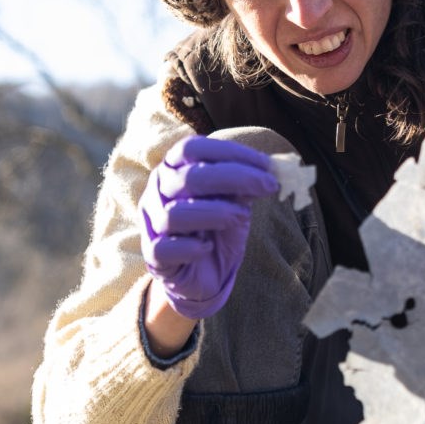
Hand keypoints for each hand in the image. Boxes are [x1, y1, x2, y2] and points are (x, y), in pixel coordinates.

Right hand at [139, 136, 280, 320]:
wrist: (206, 274)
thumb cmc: (218, 230)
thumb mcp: (235, 201)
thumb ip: (245, 183)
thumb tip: (272, 167)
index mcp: (174, 170)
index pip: (192, 149)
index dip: (231, 153)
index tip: (268, 165)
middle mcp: (157, 192)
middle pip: (189, 177)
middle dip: (235, 178)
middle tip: (270, 186)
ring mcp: (152, 224)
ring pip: (175, 214)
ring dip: (216, 213)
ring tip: (242, 217)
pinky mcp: (154, 257)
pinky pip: (165, 249)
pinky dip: (191, 248)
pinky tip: (207, 248)